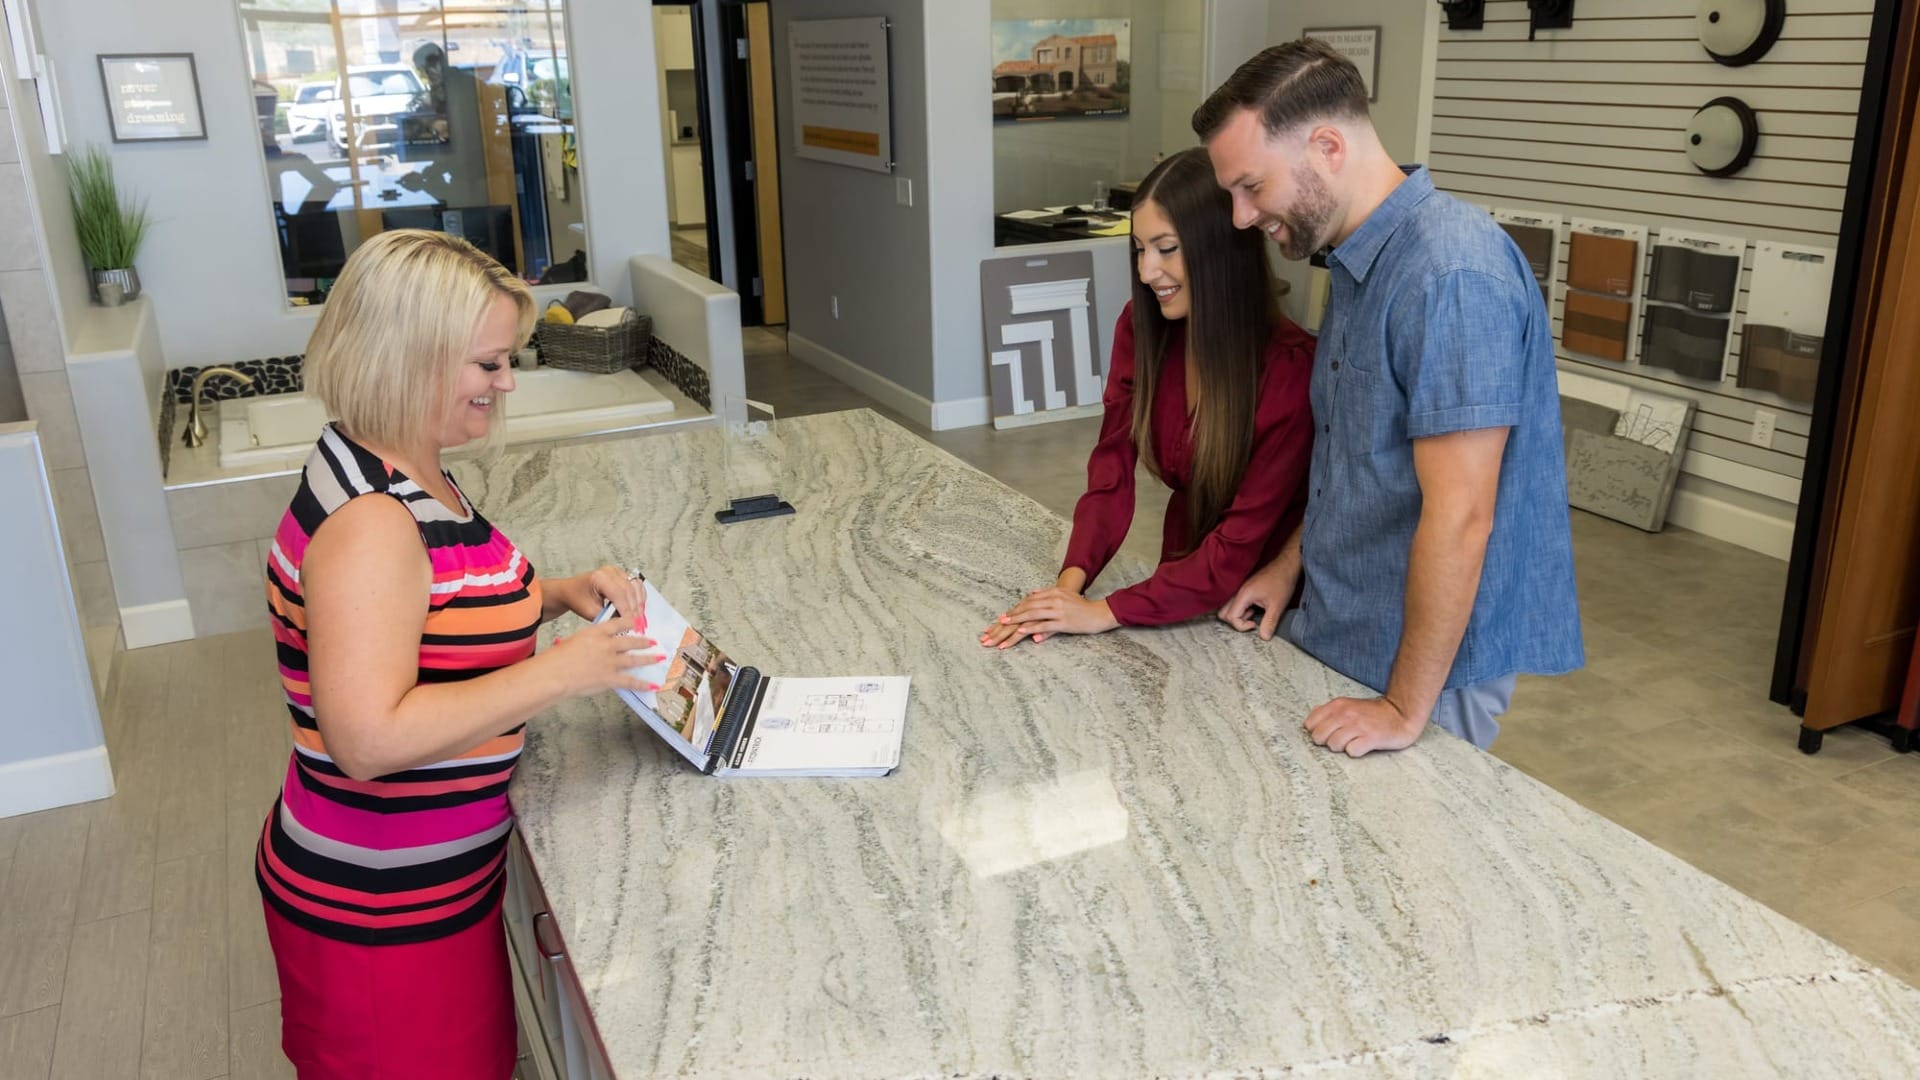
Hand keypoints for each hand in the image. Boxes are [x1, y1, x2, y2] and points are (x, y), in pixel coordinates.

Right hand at [544, 616, 663, 696]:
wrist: (554, 674)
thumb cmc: (556, 658)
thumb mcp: (572, 641)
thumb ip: (585, 641)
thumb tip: (588, 645)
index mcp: (596, 632)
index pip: (618, 623)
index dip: (630, 622)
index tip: (637, 621)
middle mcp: (607, 645)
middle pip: (630, 641)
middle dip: (643, 641)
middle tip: (654, 641)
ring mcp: (610, 662)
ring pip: (634, 659)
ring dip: (649, 658)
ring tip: (660, 657)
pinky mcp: (610, 678)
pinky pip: (630, 681)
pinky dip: (643, 684)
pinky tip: (653, 685)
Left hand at [572, 565, 646, 623]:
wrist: (571, 590)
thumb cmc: (577, 598)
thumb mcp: (589, 611)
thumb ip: (606, 617)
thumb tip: (623, 623)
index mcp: (599, 577)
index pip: (618, 593)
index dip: (627, 610)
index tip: (631, 623)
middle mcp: (609, 571)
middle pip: (629, 589)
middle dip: (634, 608)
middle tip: (637, 623)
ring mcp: (617, 571)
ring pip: (635, 586)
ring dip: (639, 602)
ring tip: (638, 617)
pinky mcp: (622, 575)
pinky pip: (636, 584)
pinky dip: (639, 596)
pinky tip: (638, 607)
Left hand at [980, 586, 1117, 648]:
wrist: (1100, 612)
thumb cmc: (1081, 607)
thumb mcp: (1064, 597)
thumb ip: (1047, 594)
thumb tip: (1031, 594)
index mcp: (1051, 593)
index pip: (1027, 602)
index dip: (1012, 611)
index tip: (999, 620)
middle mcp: (1052, 599)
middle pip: (1025, 608)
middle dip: (1008, 619)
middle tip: (994, 626)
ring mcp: (1058, 610)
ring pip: (1032, 616)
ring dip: (1015, 623)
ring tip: (1002, 629)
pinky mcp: (1063, 622)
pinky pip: (1043, 625)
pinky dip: (1030, 629)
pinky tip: (1020, 633)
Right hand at [1218, 557, 1299, 639]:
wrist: (1286, 566)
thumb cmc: (1281, 582)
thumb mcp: (1277, 606)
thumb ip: (1269, 623)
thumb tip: (1264, 638)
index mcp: (1243, 595)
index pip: (1231, 617)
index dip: (1242, 626)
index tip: (1255, 625)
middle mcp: (1238, 592)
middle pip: (1223, 613)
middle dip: (1235, 622)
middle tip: (1252, 621)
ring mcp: (1240, 590)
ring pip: (1228, 608)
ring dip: (1238, 615)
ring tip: (1254, 614)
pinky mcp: (1244, 590)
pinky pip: (1235, 603)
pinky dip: (1242, 610)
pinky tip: (1255, 608)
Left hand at [1303, 696, 1424, 757]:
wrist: (1401, 713)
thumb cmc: (1372, 713)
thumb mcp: (1347, 705)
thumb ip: (1329, 712)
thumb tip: (1310, 722)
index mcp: (1337, 705)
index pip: (1310, 724)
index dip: (1316, 732)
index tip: (1327, 734)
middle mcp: (1346, 714)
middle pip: (1319, 737)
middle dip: (1326, 742)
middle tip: (1340, 740)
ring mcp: (1358, 726)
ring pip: (1333, 745)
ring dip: (1341, 748)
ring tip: (1353, 742)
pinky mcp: (1371, 738)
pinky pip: (1351, 751)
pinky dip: (1355, 752)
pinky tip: (1362, 746)